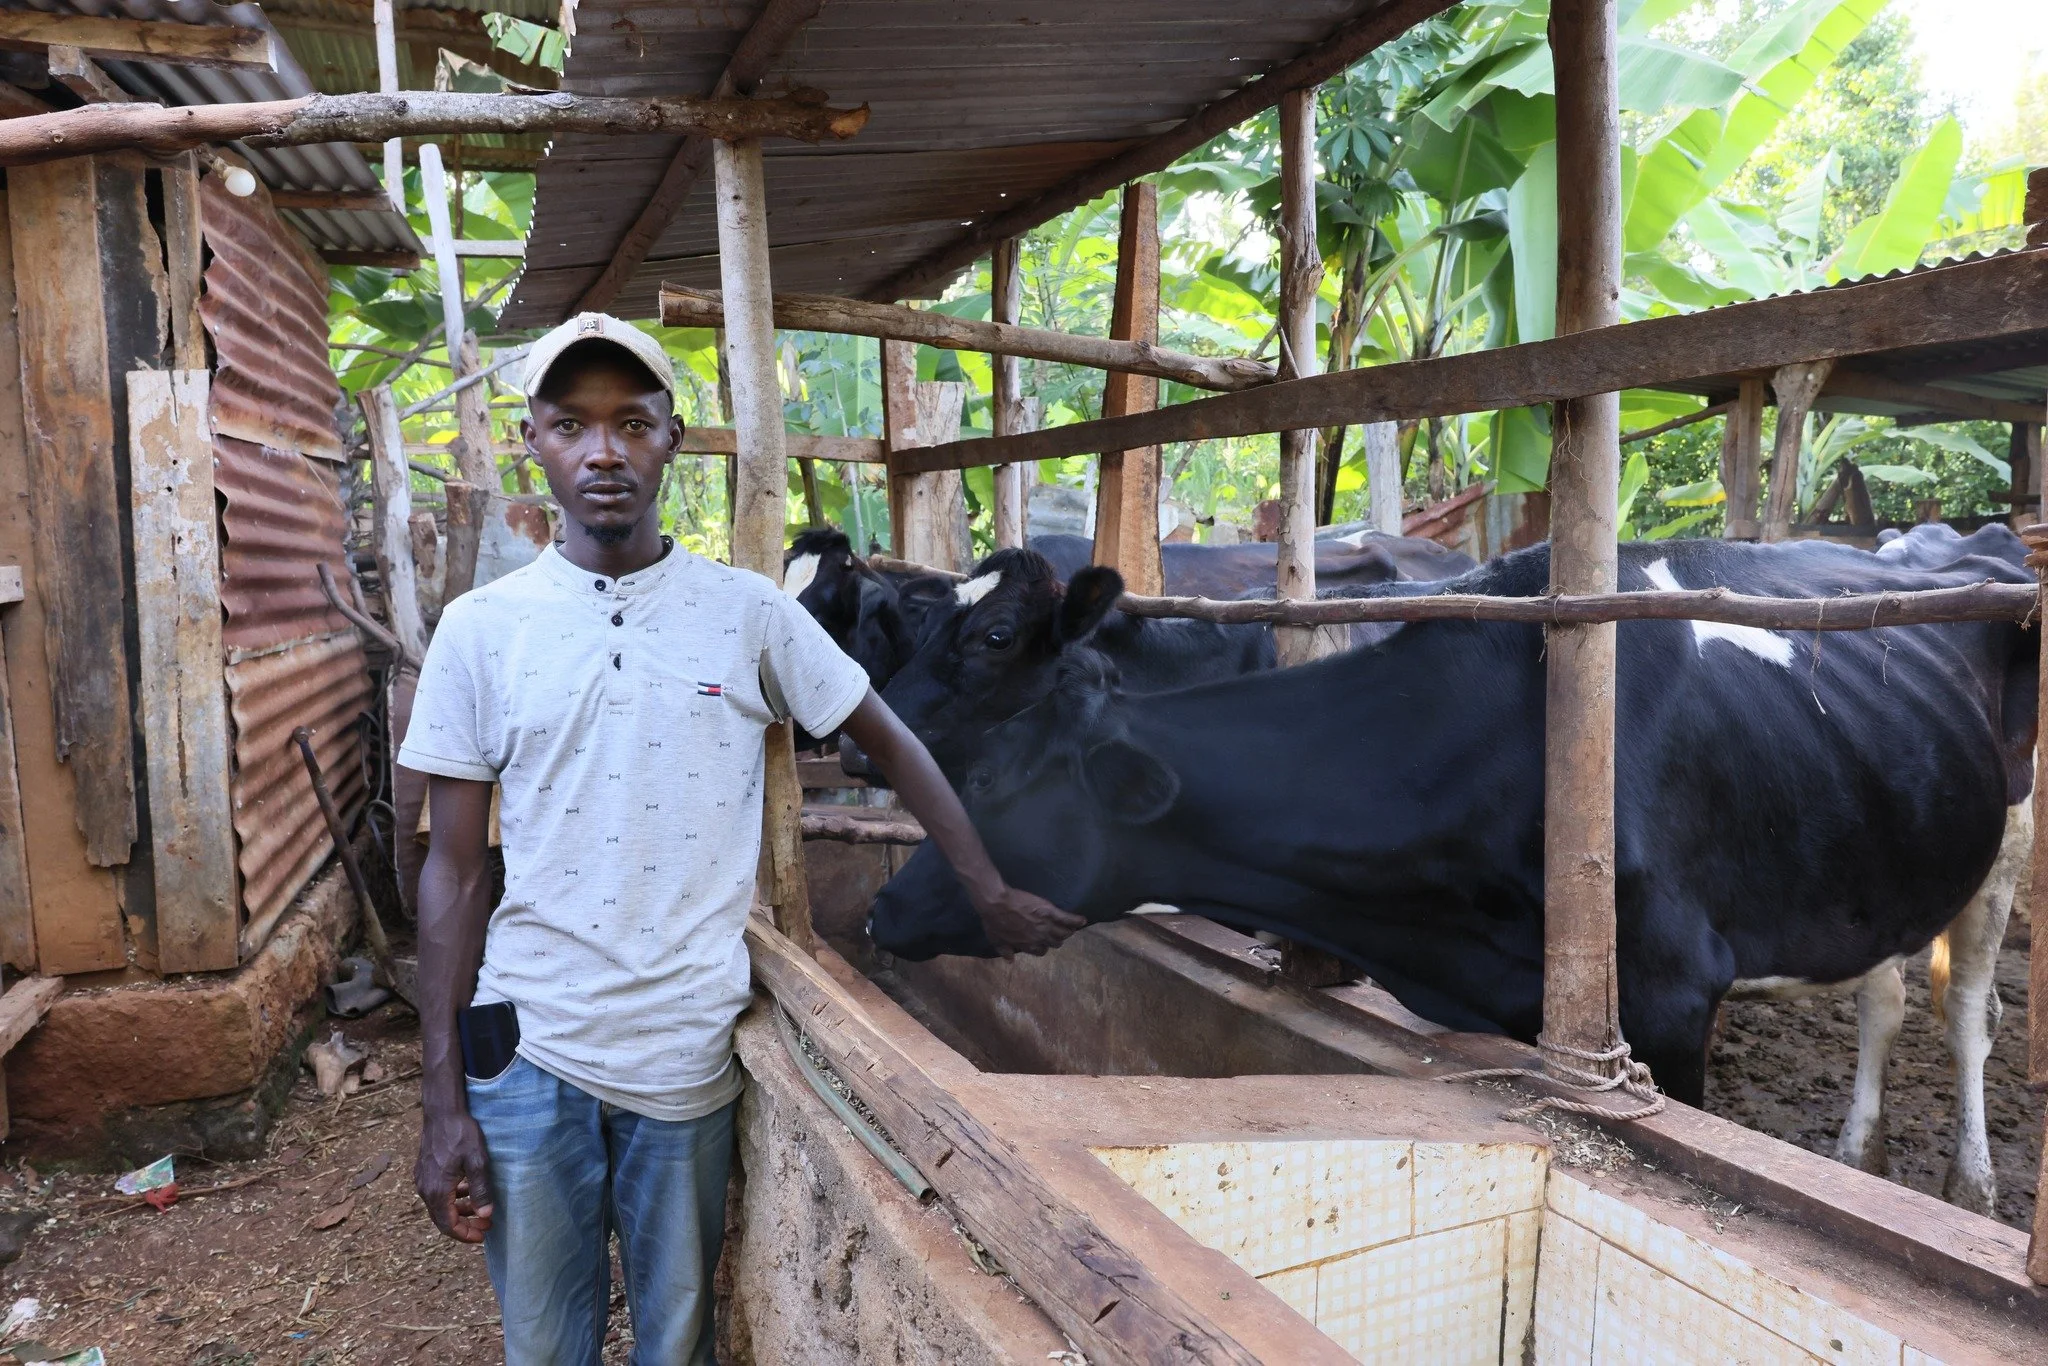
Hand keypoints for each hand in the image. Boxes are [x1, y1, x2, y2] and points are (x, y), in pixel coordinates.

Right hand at [416, 1107, 494, 1242]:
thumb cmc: (461, 1134)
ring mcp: (423, 1180)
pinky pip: (437, 1193)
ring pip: (440, 1206)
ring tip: (480, 1211)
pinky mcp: (424, 1171)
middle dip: (464, 1225)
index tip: (482, 1235)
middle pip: (442, 1219)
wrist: (442, 1112)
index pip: (448, 1225)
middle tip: (485, 1225)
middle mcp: (426, 1189)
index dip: (465, 1234)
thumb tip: (485, 1214)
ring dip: (459, 1211)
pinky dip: (452, 1198)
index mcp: (438, 1191)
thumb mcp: (477, 1161)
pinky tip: (467, 1191)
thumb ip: (481, 1189)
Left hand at [970, 883, 1085, 956]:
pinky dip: (1076, 920)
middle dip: (1056, 939)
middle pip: (1055, 943)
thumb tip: (1010, 960)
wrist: (997, 903)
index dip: (1043, 947)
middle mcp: (1039, 937)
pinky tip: (1083, 920)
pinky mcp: (1050, 912)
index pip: (1041, 951)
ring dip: (1068, 931)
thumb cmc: (994, 921)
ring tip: (1071, 928)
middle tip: (1057, 933)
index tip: (1043, 943)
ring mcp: (1046, 925)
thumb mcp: (996, 940)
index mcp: (1027, 945)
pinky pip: (1067, 918)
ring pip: (1063, 933)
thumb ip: (1005, 951)